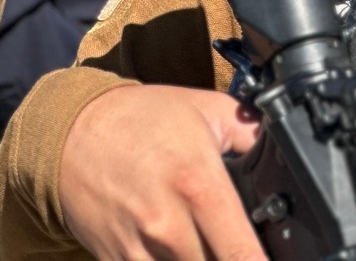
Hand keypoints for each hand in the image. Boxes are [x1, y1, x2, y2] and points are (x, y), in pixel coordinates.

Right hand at [59, 84, 265, 260]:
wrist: (70, 131)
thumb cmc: (139, 119)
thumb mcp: (205, 110)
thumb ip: (251, 134)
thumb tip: (285, 149)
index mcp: (199, 186)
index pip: (245, 257)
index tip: (274, 260)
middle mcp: (169, 226)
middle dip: (231, 258)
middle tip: (233, 242)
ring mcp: (139, 250)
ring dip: (199, 260)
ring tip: (202, 240)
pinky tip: (174, 249)